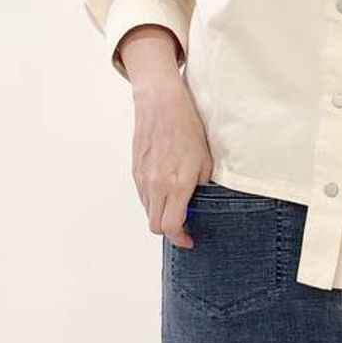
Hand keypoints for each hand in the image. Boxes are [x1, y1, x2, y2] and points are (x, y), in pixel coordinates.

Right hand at [131, 78, 213, 248]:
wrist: (161, 103)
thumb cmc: (187, 127)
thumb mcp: (205, 160)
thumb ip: (202, 187)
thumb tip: (198, 204)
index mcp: (176, 185)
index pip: (171, 226)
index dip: (180, 238)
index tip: (189, 239)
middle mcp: (155, 185)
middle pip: (155, 225)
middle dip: (170, 231)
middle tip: (185, 226)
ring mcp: (142, 178)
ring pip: (148, 210)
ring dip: (161, 213)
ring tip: (177, 204)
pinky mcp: (135, 170)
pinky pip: (143, 195)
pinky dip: (153, 199)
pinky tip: (166, 188)